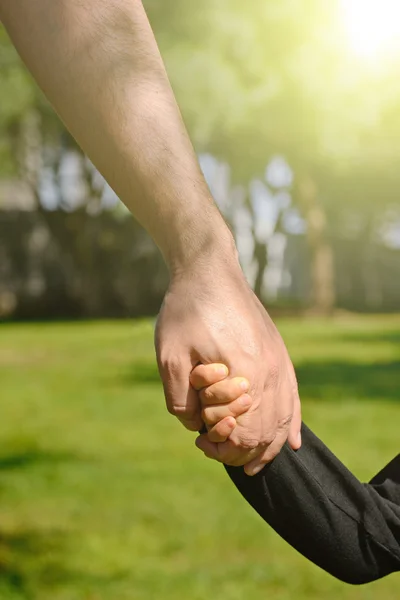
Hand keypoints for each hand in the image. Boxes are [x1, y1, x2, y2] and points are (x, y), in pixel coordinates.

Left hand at [155, 255, 300, 474]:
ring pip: (284, 420)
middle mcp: (271, 372)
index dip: (223, 448)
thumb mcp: (169, 357)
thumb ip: (180, 401)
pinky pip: (292, 399)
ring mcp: (280, 363)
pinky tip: (293, 442)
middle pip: (267, 432)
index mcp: (245, 375)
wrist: (209, 270)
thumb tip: (195, 427)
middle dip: (243, 450)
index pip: (244, 434)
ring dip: (268, 445)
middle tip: (214, 448)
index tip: (200, 441)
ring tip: (252, 461)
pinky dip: (291, 424)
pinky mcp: (279, 354)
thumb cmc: (187, 310)